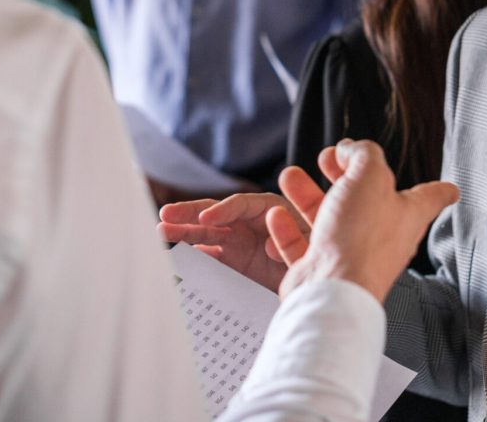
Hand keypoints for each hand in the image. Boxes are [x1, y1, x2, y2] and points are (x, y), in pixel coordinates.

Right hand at [158, 186, 316, 292]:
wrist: (324, 282)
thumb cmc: (324, 249)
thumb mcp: (315, 238)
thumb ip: (294, 238)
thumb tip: (269, 246)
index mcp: (271, 209)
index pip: (241, 205)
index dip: (223, 210)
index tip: (206, 219)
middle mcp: (252, 223)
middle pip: (218, 214)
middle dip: (191, 213)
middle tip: (165, 214)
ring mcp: (242, 244)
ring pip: (208, 233)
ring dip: (186, 231)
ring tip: (161, 230)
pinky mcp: (237, 264)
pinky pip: (212, 257)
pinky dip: (196, 256)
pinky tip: (179, 257)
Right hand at [267, 139, 458, 303]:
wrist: (332, 290)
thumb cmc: (359, 237)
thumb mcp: (369, 176)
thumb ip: (363, 155)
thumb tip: (349, 150)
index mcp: (406, 214)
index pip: (431, 197)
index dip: (440, 188)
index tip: (451, 188)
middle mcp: (383, 236)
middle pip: (366, 198)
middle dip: (345, 174)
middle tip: (329, 159)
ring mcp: (352, 254)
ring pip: (329, 217)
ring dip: (308, 194)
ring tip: (290, 177)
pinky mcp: (323, 270)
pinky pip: (304, 245)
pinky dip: (289, 229)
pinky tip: (277, 216)